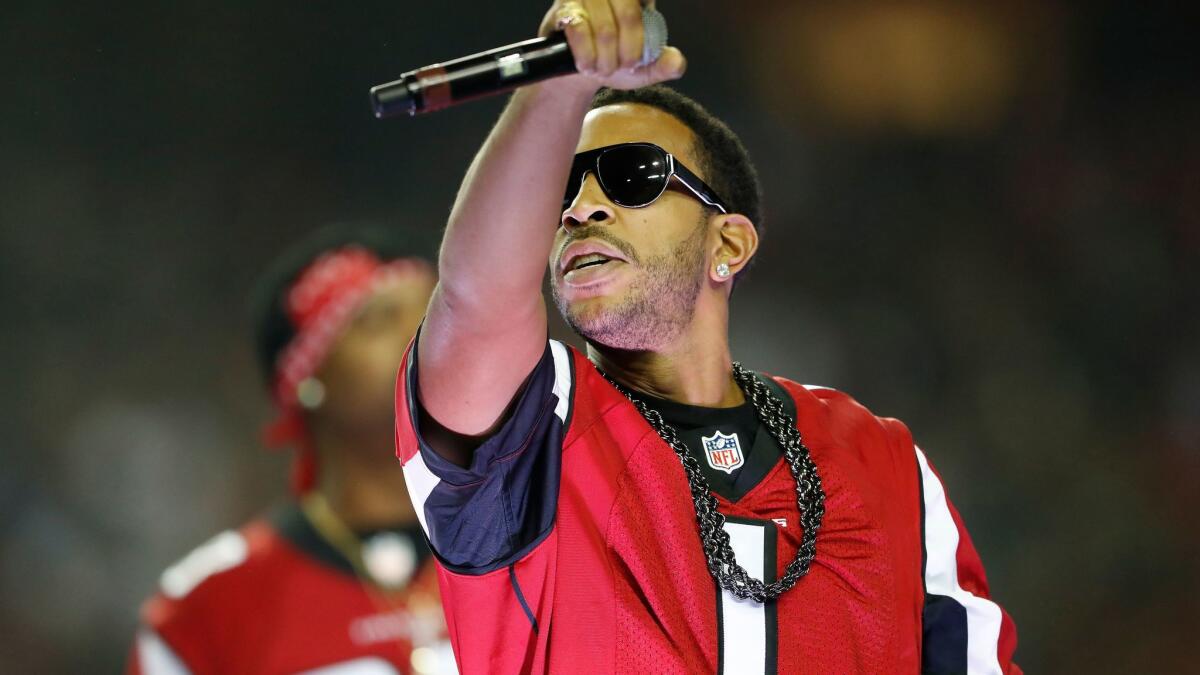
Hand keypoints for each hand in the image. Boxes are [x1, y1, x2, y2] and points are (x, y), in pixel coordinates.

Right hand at [537, 0, 685, 90]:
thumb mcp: (643, 68)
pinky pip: (579, 30)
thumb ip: (664, 65)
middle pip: (630, 15)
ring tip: (602, 70)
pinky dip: (586, 55)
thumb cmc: (614, 60)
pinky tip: (586, 65)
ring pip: (605, 27)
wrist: (580, 67)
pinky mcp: (564, 9)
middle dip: (627, 52)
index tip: (636, 60)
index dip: (643, 36)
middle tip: (622, 68)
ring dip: (605, 59)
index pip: (646, 4)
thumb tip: (677, 62)